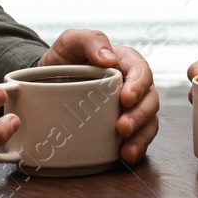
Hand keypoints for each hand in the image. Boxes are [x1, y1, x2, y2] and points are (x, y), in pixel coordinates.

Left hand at [40, 29, 159, 163]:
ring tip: (127, 150)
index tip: (125, 98)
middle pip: (150, 99)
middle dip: (140, 116)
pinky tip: (126, 156)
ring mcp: (130, 107)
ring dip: (141, 137)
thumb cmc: (64, 57)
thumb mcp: (71, 41)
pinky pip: (139, 138)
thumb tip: (109, 58)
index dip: (139, 85)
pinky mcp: (124, 127)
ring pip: (149, 121)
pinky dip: (136, 148)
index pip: (141, 71)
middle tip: (123, 127)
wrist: (47, 81)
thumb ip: (91, 40)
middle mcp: (133, 85)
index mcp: (125, 61)